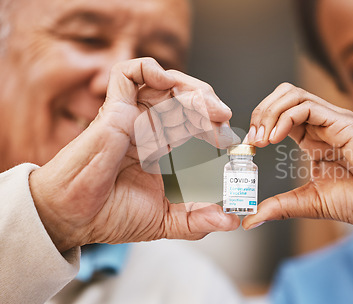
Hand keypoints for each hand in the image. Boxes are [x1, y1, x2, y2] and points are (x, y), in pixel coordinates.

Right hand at [29, 58, 239, 251]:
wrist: (76, 218)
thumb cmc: (113, 215)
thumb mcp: (167, 221)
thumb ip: (198, 221)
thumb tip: (231, 221)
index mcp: (164, 149)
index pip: (196, 124)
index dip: (215, 127)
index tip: (229, 142)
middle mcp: (150, 129)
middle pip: (186, 100)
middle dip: (209, 105)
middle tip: (223, 118)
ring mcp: (132, 117)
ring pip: (166, 84)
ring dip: (193, 89)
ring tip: (208, 107)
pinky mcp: (114, 109)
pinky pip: (127, 74)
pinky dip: (149, 69)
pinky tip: (167, 83)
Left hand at [242, 83, 352, 230]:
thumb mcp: (309, 202)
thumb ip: (280, 207)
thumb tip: (250, 220)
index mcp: (314, 138)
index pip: (280, 114)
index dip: (260, 124)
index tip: (248, 146)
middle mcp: (323, 123)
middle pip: (283, 96)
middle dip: (261, 112)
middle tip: (252, 139)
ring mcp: (333, 120)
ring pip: (292, 94)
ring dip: (269, 112)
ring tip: (261, 138)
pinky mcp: (343, 122)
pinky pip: (306, 106)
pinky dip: (284, 118)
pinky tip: (275, 138)